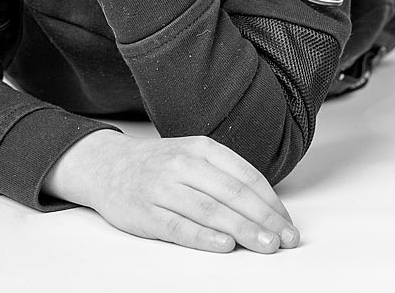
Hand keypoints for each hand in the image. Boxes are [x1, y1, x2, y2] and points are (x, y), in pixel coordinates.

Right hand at [71, 132, 300, 253]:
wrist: (106, 165)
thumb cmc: (158, 165)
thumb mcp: (192, 156)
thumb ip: (225, 176)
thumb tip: (267, 208)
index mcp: (201, 148)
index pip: (246, 176)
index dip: (271, 202)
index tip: (288, 223)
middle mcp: (183, 164)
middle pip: (232, 193)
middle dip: (264, 218)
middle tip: (286, 238)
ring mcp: (163, 188)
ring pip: (210, 210)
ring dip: (242, 230)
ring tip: (266, 245)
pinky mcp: (146, 212)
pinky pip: (179, 226)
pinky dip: (204, 237)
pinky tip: (224, 246)